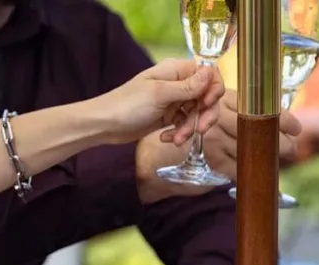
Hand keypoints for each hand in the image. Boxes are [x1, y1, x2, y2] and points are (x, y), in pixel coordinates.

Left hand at [95, 58, 225, 145]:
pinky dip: (179, 133)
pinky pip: (186, 125)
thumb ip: (188, 86)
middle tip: (200, 130)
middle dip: (204, 115)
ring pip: (198, 114)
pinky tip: (166, 139)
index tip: (207, 103)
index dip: (213, 89)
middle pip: (207, 97)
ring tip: (175, 139)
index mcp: (176, 71)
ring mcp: (175, 101)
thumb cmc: (128, 104)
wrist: (105, 125)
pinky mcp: (170, 117)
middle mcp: (179, 84)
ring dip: (189, 129)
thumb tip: (211, 71)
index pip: (209, 74)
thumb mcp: (160, 94)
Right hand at [133, 89, 302, 203]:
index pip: (258, 106)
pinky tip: (259, 179)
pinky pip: (237, 168)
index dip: (281, 117)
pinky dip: (249, 176)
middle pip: (258, 127)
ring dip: (268, 158)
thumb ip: (233, 118)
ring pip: (251, 148)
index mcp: (222, 99)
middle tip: (292, 149)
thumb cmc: (184, 139)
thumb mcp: (209, 119)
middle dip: (280, 141)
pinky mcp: (210, 156)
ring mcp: (214, 135)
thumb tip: (269, 130)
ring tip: (278, 163)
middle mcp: (218, 114)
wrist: (151, 158)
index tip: (297, 128)